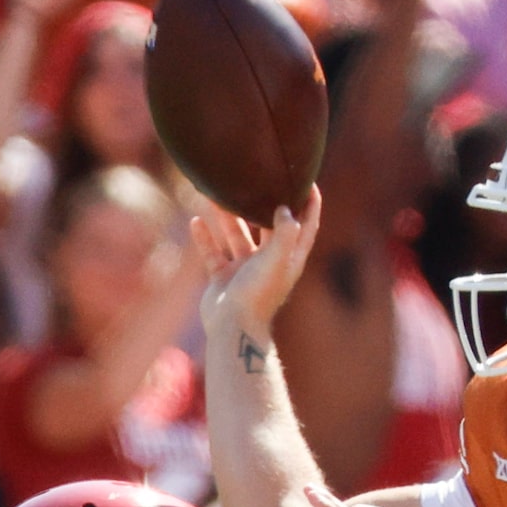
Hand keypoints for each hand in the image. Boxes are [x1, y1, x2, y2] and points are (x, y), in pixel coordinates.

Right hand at [189, 189, 319, 336]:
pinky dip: (205, 238)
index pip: (305, 226)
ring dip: (225, 218)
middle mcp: (268, 261)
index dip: (310, 204)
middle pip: (266, 226)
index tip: (308, 181)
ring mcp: (244, 270)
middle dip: (259, 204)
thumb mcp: (277, 260)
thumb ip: (285, 232)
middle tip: (254, 179)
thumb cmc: (258, 294)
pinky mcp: (223, 278)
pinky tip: (196, 220)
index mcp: (288, 258)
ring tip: (214, 195)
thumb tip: (286, 208)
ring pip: (236, 236)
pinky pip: (213, 252)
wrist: (232, 327)